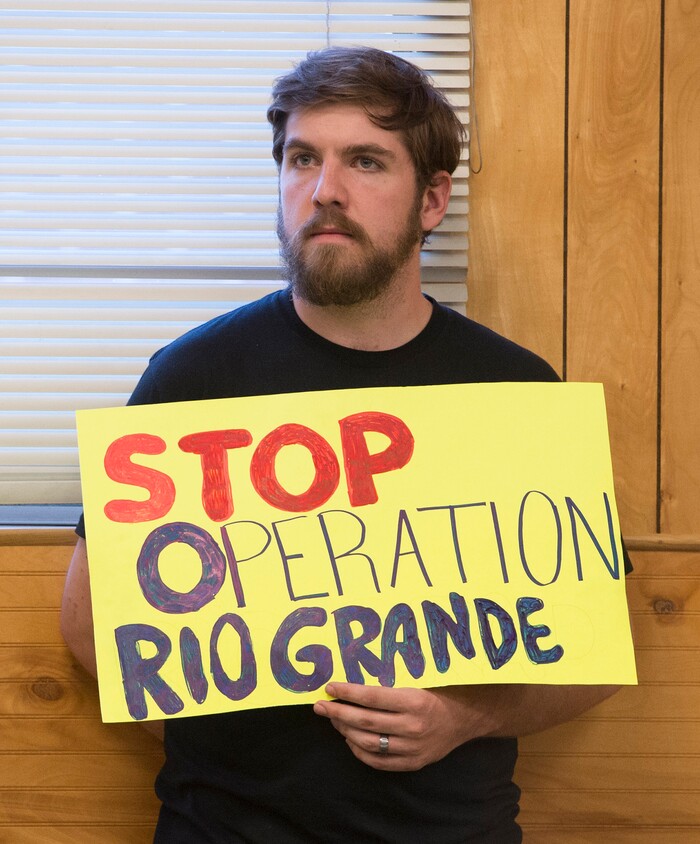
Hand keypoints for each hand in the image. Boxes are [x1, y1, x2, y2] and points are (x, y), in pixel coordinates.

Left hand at [313, 682, 494, 770]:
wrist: (467, 718)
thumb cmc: (440, 691)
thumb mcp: (420, 679)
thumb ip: (392, 680)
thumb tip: (356, 675)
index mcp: (414, 701)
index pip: (372, 697)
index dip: (347, 693)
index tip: (330, 687)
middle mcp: (413, 726)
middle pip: (365, 722)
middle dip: (338, 713)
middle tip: (320, 706)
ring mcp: (413, 748)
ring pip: (369, 743)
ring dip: (346, 731)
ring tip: (334, 720)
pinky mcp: (413, 763)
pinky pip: (380, 762)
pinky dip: (360, 752)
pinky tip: (350, 740)